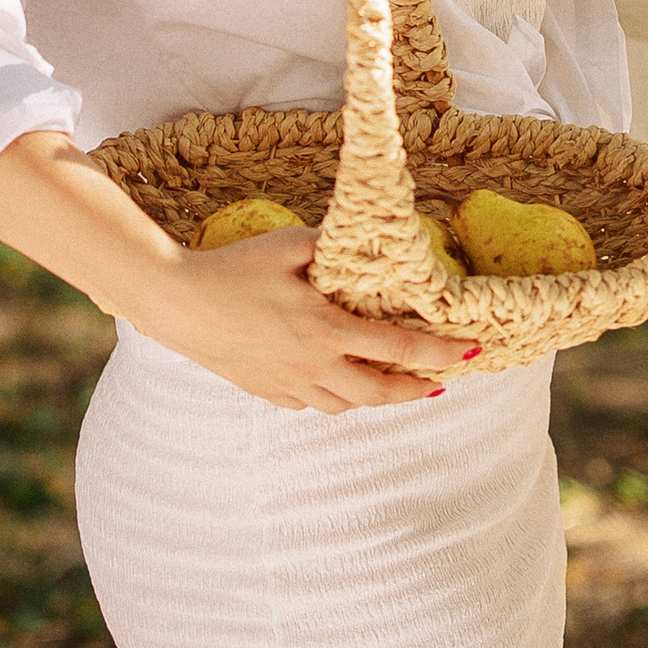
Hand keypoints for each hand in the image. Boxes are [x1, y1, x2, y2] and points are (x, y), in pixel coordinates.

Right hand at [126, 224, 480, 412]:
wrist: (176, 302)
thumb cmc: (232, 268)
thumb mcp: (288, 244)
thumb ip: (330, 245)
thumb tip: (361, 240)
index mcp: (326, 329)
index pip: (399, 347)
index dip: (440, 352)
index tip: (471, 353)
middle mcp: (313, 365)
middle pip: (379, 393)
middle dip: (416, 391)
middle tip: (441, 384)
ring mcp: (288, 384)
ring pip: (345, 406)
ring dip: (375, 398)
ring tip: (392, 384)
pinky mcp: (265, 391)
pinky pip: (310, 405)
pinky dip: (333, 398)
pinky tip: (336, 383)